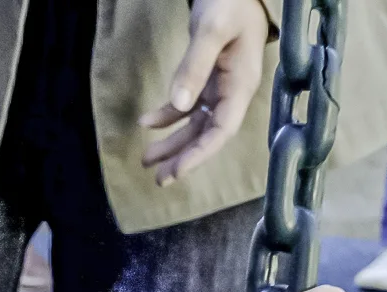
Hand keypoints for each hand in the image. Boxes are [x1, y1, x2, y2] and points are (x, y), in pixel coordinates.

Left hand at [140, 0, 269, 186]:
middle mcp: (232, 91)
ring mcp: (220, 85)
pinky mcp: (208, 77)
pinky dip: (166, 116)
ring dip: (172, 142)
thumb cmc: (230, 1)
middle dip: (183, 157)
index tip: (176, 171)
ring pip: (195, 124)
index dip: (199, 154)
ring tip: (147, 160)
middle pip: (207, 134)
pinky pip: (187, 105)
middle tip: (158, 179)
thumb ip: (194, 66)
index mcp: (240, 84)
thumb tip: (178, 105)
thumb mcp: (211, 29)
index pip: (221, 131)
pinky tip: (146, 124)